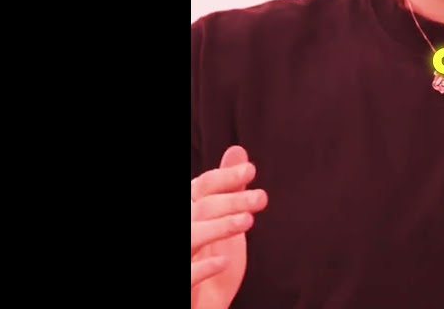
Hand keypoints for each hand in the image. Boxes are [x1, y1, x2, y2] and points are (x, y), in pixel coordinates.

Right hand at [191, 146, 267, 308]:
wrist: (202, 303)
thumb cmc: (209, 255)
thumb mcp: (222, 219)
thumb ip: (229, 187)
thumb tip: (237, 150)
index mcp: (189, 211)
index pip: (202, 186)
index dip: (225, 177)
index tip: (252, 170)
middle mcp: (183, 228)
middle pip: (201, 208)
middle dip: (232, 201)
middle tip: (262, 198)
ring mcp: (181, 255)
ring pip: (191, 235)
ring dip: (219, 227)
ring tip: (248, 222)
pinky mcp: (181, 283)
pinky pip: (185, 274)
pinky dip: (202, 268)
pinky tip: (224, 263)